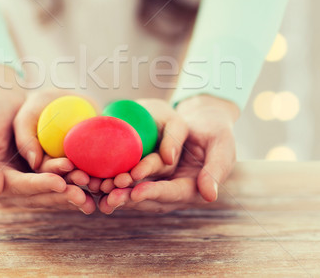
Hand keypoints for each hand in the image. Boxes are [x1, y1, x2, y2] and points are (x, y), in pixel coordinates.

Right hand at [0, 63, 94, 213]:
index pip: (20, 187)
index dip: (40, 186)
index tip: (60, 183)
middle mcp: (12, 188)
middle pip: (40, 195)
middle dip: (62, 195)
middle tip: (84, 194)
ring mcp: (29, 182)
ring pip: (54, 190)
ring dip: (73, 191)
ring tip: (93, 188)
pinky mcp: (43, 173)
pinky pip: (62, 178)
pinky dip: (77, 179)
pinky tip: (96, 180)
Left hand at [98, 94, 238, 213]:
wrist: (204, 121)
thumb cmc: (217, 132)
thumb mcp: (222, 146)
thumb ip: (216, 169)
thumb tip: (209, 195)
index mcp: (194, 189)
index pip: (173, 193)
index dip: (155, 193)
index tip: (136, 192)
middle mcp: (174, 190)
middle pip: (149, 197)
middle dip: (129, 197)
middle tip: (109, 195)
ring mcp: (159, 182)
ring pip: (136, 189)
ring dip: (117, 191)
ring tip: (98, 189)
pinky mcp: (147, 172)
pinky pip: (130, 177)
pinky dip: (114, 178)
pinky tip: (97, 177)